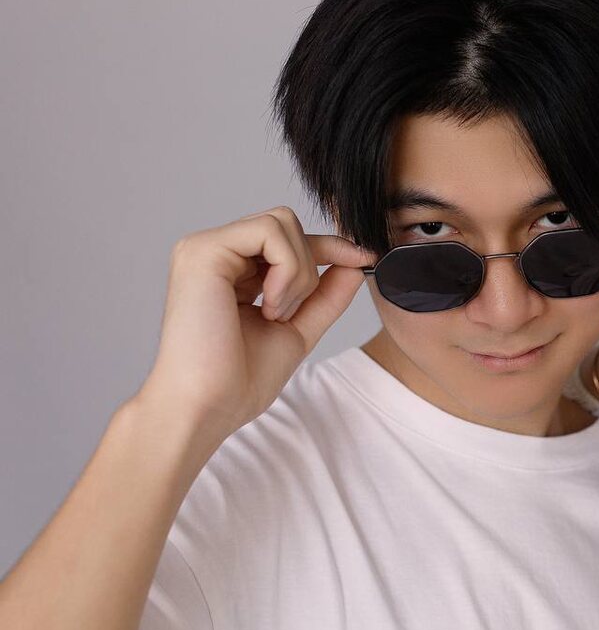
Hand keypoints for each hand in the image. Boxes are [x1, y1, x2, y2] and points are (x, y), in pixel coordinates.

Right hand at [136, 206, 375, 444]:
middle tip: (290, 313)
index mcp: (232, 271)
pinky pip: (269, 231)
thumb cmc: (240, 380)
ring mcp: (205, 248)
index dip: (331, 246)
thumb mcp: (297, 329)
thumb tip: (357, 261)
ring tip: (277, 313)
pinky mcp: (203, 251)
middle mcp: (216, 254)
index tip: (365, 260)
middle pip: (288, 223)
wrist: (208, 407)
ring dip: (298, 272)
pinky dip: (286, 269)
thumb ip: (325, 296)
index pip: (288, 239)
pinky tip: (270, 306)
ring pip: (282, 222)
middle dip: (310, 265)